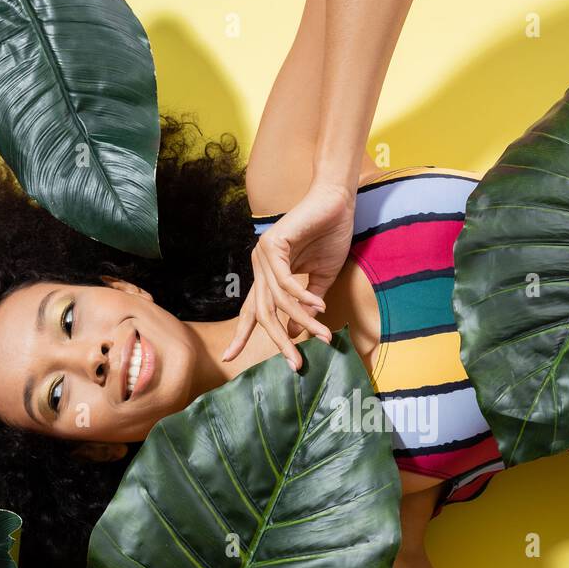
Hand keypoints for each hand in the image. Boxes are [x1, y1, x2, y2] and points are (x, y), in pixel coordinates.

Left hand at [223, 179, 355, 370]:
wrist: (337, 203)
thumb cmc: (330, 236)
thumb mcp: (320, 280)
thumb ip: (305, 305)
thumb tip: (291, 333)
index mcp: (267, 275)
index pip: (251, 309)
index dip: (241, 334)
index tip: (230, 358)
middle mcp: (260, 265)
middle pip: (262, 312)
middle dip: (277, 340)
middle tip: (294, 363)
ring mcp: (263, 254)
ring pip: (278, 300)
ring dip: (303, 321)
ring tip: (323, 336)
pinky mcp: (273, 244)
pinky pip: (286, 281)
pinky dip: (303, 298)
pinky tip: (320, 308)